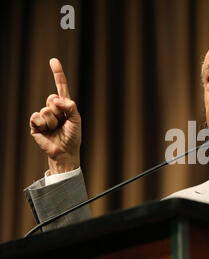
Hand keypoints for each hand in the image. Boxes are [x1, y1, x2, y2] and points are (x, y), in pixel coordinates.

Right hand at [30, 58, 80, 173]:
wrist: (65, 151)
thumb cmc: (73, 136)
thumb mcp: (77, 119)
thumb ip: (70, 106)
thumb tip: (56, 99)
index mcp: (64, 106)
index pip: (61, 87)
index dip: (57, 73)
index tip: (53, 60)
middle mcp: (53, 108)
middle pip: (52, 98)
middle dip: (59, 110)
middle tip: (62, 122)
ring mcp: (44, 116)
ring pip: (46, 109)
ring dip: (53, 121)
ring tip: (56, 129)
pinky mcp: (35, 124)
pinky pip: (36, 116)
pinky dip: (43, 124)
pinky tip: (46, 131)